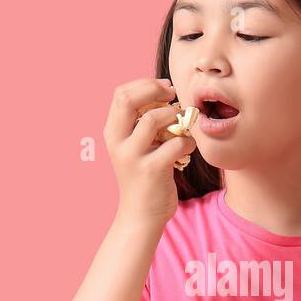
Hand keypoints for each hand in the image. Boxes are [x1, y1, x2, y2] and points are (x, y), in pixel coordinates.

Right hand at [103, 77, 197, 229]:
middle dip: (154, 90)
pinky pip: (175, 143)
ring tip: (182, 125)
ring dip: (174, 116)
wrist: (141, 215)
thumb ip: (142, 123)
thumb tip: (166, 94)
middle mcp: (118, 142)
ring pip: (152, 119)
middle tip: (173, 97)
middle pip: (128, 99)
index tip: (165, 89)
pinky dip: (188, 141)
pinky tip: (188, 148)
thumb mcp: (135, 147)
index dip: (145, 84)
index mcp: (112, 133)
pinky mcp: (151, 170)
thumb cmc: (144, 177)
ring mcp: (132, 156)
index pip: (121, 93)